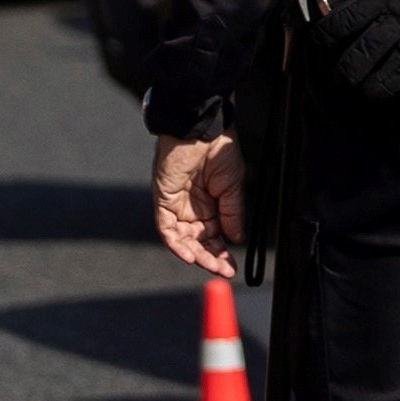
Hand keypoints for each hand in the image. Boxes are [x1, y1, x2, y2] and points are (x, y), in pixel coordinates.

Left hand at [152, 133, 242, 273]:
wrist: (202, 129)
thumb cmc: (219, 150)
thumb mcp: (233, 187)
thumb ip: (233, 214)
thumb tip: (235, 239)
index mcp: (211, 203)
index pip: (214, 235)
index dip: (222, 252)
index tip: (231, 267)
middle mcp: (193, 207)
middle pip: (198, 241)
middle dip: (210, 258)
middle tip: (223, 271)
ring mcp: (177, 205)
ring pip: (183, 239)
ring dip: (196, 255)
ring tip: (210, 266)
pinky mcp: (164, 200)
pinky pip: (167, 228)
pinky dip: (176, 244)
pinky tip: (190, 256)